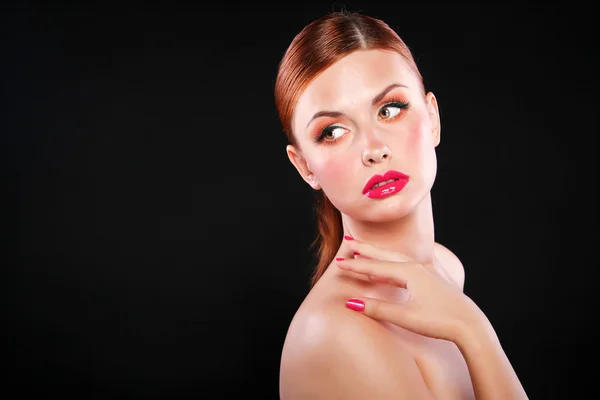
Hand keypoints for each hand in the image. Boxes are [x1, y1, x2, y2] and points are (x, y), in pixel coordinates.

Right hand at [336, 237, 484, 343]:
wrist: (471, 326)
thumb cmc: (440, 321)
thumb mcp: (405, 317)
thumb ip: (378, 308)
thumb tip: (352, 302)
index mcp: (410, 272)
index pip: (376, 266)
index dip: (356, 265)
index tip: (338, 263)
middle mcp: (418, 267)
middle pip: (385, 255)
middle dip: (366, 250)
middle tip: (348, 243)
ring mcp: (427, 271)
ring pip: (396, 259)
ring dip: (379, 256)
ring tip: (364, 253)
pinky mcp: (433, 279)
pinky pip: (406, 267)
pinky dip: (392, 265)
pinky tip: (389, 269)